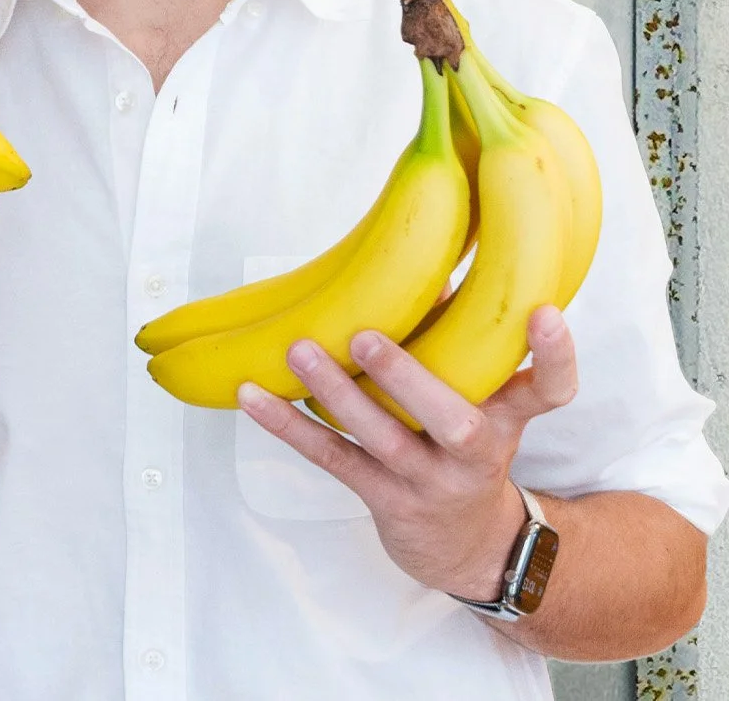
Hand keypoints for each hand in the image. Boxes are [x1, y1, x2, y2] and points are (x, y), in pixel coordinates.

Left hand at [238, 307, 577, 600]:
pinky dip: (289, 426)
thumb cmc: (468, 446)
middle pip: (454, 422)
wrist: (470, 547)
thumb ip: (462, 336)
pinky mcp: (384, 499)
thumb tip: (430, 261)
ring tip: (299, 351)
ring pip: (381, 439)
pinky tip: (254, 396)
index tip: (544, 312)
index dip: (555, 356)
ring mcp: (428, 481)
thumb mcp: (485, 399)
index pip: (551, 390)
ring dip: (336, 393)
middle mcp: (474, 451)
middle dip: (408, 378)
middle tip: (366, 338)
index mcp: (507, 416)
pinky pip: (333, 458)